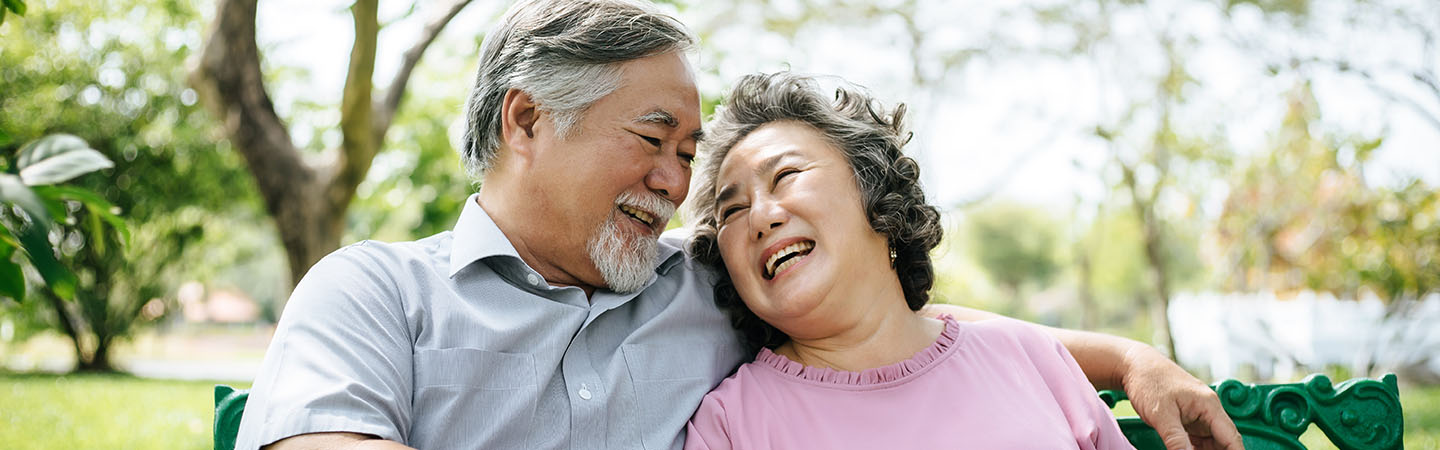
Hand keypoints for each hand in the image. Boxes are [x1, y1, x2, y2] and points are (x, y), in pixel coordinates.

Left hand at [1120, 347, 1244, 449]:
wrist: (1135, 365)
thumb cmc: (1148, 381)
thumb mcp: (1160, 414)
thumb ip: (1175, 439)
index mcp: (1209, 405)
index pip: (1232, 437)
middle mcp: (1209, 410)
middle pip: (1224, 441)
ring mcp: (1199, 414)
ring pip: (1212, 442)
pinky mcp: (1189, 418)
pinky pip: (1199, 439)